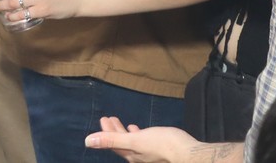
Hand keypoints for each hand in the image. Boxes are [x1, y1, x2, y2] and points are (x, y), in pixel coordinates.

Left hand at [86, 118, 208, 162]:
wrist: (187, 153)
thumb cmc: (162, 145)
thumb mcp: (134, 141)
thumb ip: (112, 140)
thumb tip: (88, 141)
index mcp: (131, 154)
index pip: (113, 143)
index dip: (106, 132)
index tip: (103, 119)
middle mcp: (138, 156)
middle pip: (121, 142)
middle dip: (113, 131)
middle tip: (108, 118)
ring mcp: (148, 153)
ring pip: (131, 141)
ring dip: (124, 131)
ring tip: (120, 122)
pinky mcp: (159, 148)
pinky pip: (143, 140)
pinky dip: (137, 133)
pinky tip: (139, 128)